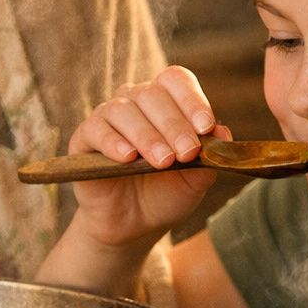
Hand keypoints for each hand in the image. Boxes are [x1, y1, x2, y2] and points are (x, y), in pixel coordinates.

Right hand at [67, 65, 228, 247]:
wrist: (133, 226)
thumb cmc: (165, 195)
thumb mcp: (194, 181)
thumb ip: (208, 158)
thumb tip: (223, 132)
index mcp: (166, 103)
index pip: (177, 82)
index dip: (192, 100)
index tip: (206, 127)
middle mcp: (136, 102)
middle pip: (153, 95)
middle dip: (174, 125)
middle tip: (186, 153)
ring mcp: (108, 117)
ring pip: (125, 110)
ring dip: (147, 135)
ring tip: (163, 161)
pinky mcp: (84, 138)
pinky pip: (97, 129)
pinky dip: (113, 142)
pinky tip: (128, 157)